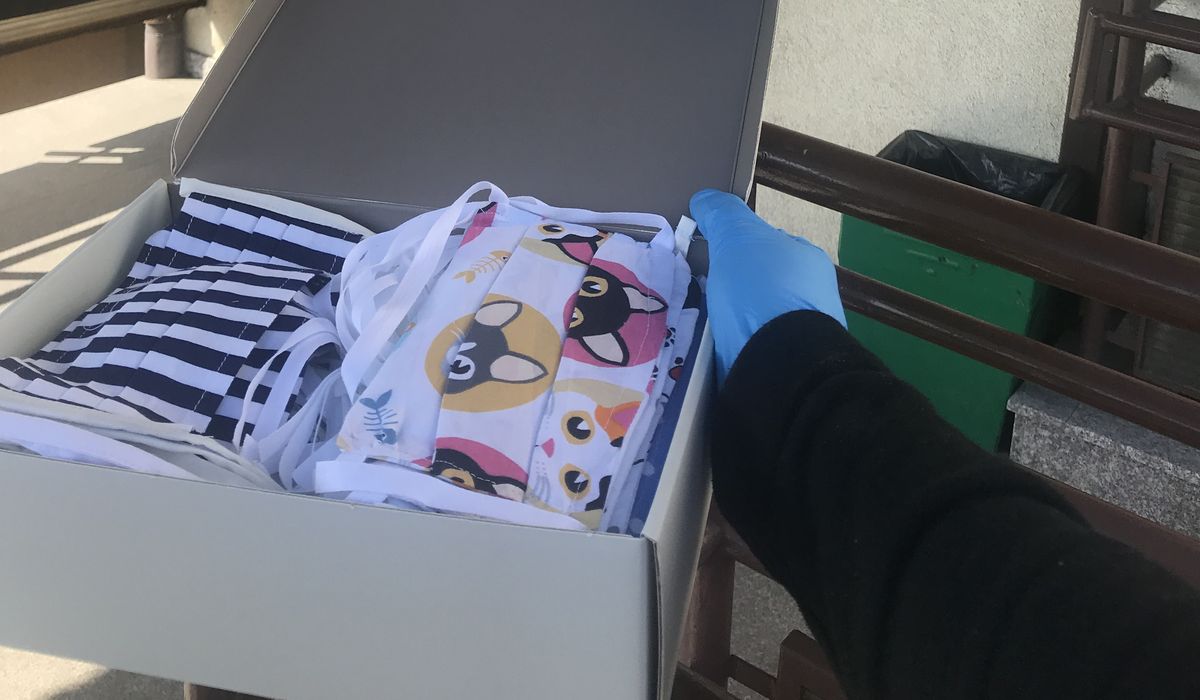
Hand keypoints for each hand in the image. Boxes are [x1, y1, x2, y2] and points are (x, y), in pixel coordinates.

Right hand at [690, 189, 845, 383]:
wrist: (781, 364)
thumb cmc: (763, 291)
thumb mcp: (737, 238)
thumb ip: (722, 214)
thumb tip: (705, 198)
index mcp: (807, 261)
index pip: (769, 244)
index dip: (737, 247)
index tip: (711, 258)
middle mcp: (811, 296)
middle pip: (762, 283)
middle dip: (736, 288)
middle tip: (702, 294)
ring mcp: (802, 335)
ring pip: (758, 319)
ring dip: (735, 322)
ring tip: (705, 327)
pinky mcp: (788, 368)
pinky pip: (755, 348)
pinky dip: (736, 347)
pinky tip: (718, 352)